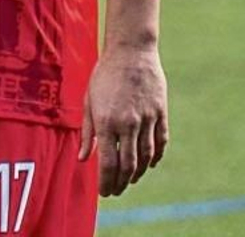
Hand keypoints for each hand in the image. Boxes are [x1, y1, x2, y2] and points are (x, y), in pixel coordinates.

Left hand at [78, 45, 167, 195]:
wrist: (131, 51)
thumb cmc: (105, 75)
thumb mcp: (89, 101)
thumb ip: (88, 132)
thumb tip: (84, 159)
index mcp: (106, 121)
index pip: (108, 163)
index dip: (106, 182)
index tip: (104, 192)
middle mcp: (127, 123)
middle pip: (127, 165)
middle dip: (121, 183)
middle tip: (117, 191)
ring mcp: (146, 118)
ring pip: (145, 157)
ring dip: (138, 173)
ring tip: (131, 181)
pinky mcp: (161, 112)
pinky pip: (161, 142)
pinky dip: (156, 157)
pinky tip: (149, 164)